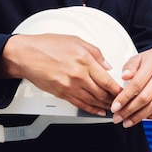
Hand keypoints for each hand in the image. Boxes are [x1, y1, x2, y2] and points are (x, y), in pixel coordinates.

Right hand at [0, 33, 123, 116]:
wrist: (27, 55)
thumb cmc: (48, 45)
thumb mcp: (76, 40)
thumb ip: (95, 53)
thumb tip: (107, 65)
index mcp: (84, 60)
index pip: (107, 80)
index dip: (118, 88)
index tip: (124, 91)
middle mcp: (78, 75)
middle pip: (102, 92)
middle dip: (114, 99)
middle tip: (121, 101)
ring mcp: (70, 86)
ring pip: (93, 101)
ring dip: (105, 106)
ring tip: (113, 107)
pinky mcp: (62, 94)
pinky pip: (80, 105)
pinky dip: (91, 109)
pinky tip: (98, 111)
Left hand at [110, 46, 151, 127]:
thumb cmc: (151, 60)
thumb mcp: (138, 58)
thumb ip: (129, 67)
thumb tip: (124, 76)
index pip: (137, 84)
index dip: (124, 97)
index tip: (115, 107)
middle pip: (145, 97)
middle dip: (129, 110)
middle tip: (118, 117)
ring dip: (139, 117)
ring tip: (127, 121)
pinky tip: (142, 117)